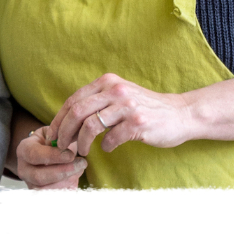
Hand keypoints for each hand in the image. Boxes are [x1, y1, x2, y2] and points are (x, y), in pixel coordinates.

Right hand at [15, 125, 87, 188]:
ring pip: (46, 190)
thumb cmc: (52, 142)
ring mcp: (30, 184)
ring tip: (80, 170)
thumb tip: (67, 144)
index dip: (53, 156)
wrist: (46, 153)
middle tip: (81, 164)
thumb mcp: (54, 134)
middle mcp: (23, 169)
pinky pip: (54, 197)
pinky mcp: (40, 195)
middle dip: (63, 171)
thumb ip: (59, 136)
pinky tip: (75, 178)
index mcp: (24, 150)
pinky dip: (67, 189)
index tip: (71, 155)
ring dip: (67, 181)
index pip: (35, 155)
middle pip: (39, 176)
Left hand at [48, 73, 193, 157]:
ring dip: (82, 143)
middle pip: (77, 112)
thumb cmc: (145, 108)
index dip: (59, 119)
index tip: (53, 134)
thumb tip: (67, 121)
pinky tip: (108, 148)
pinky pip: (111, 139)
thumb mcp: (119, 95)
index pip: (73, 100)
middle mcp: (115, 90)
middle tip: (62, 146)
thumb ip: (97, 102)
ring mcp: (127, 106)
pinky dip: (105, 147)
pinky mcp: (138, 123)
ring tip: (83, 151)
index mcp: (107, 82)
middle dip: (65, 132)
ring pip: (90, 126)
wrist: (180, 113)